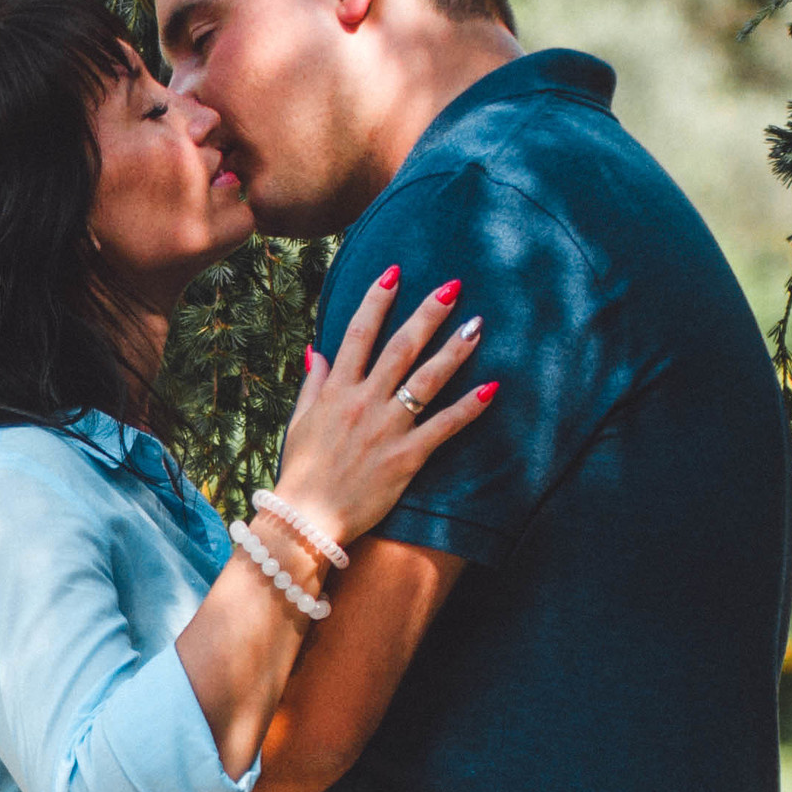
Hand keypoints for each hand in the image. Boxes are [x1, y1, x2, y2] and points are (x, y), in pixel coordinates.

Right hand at [272, 270, 497, 545]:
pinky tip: (491, 387)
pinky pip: (443, 426)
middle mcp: (363, 402)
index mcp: (336, 390)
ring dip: (455, 349)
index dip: (377, 299)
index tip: (395, 272)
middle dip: (427, 314)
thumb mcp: (300, 422)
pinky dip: (469, 407)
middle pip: (401, 347)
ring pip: (426, 379)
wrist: (305, 520)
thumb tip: (318, 350)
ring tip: (477, 325)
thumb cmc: (301, 471)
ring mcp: (386, 429)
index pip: (359, 333)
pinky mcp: (406, 457)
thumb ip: (314, 384)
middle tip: (453, 286)